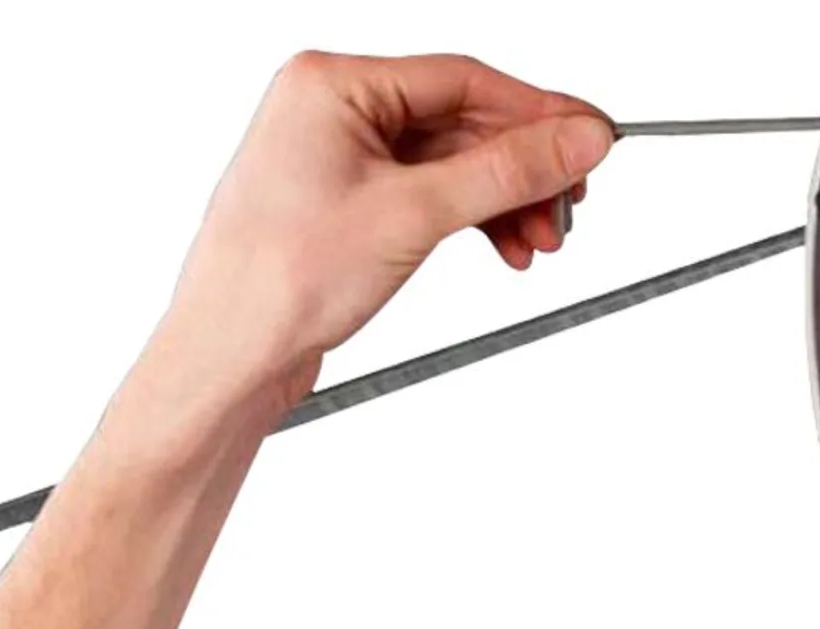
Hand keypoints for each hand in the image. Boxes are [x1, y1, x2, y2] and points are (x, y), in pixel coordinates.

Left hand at [154, 51, 614, 410]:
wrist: (226, 357)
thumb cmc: (275, 282)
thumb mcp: (412, 216)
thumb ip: (504, 172)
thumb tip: (576, 138)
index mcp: (329, 84)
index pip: (461, 79)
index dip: (537, 112)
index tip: (593, 140)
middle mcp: (328, 110)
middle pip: (459, 121)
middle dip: (521, 169)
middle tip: (571, 204)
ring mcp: (333, 157)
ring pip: (447, 163)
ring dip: (501, 199)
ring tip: (539, 239)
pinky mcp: (341, 204)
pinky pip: (425, 193)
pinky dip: (468, 219)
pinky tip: (502, 246)